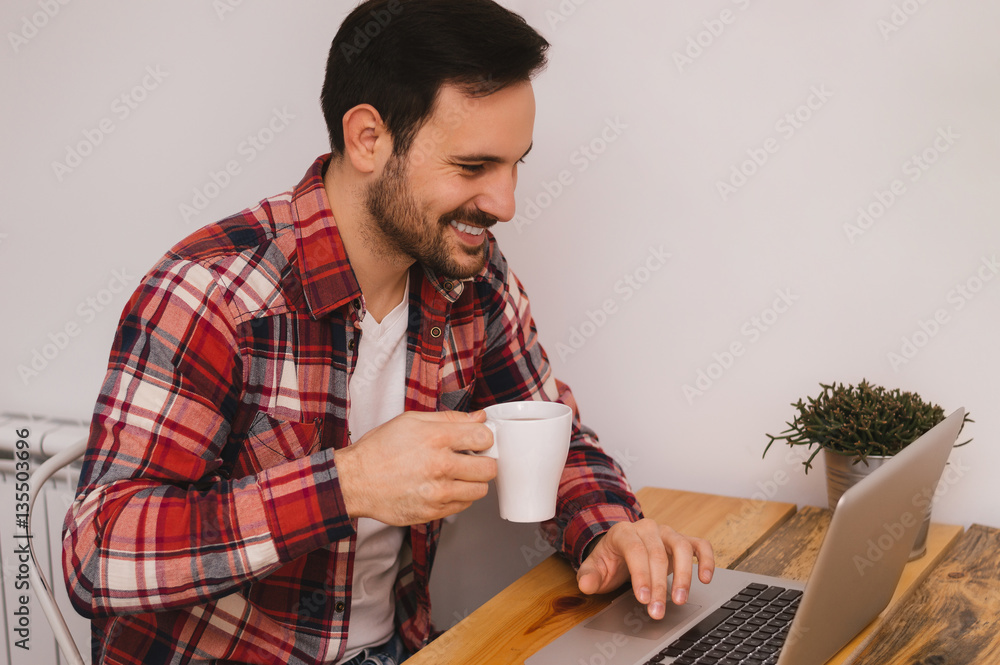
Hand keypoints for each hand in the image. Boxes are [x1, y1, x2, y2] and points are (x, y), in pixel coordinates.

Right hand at [335, 410, 496, 525]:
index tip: (476, 441)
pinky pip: (463, 506)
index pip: (484, 438)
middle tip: (471, 459)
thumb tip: (479, 418)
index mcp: (436, 438)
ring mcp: (437, 493)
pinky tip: (443, 487)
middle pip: (489, 468)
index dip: (483, 438)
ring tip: (456, 475)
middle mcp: (440, 466)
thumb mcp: (412, 421)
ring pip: (480, 490)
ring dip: (473, 482)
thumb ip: (450, 418)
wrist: (355, 481)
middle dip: (483, 461)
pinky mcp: (433, 512)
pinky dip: (459, 497)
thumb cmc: (380, 449)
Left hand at [577, 519, 714, 619]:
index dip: (641, 575)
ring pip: (681, 547)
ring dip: (683, 576)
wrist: (620, 549)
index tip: (643, 598)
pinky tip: (705, 578)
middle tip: (657, 611)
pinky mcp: (682, 540)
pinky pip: (699, 545)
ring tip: (680, 600)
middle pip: (658, 554)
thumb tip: (586, 585)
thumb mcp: (594, 568)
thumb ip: (588, 576)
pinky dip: (705, 559)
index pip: (635, 551)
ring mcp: (666, 533)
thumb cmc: (609, 560)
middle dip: (659, 586)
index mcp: (624, 532)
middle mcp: (647, 529)